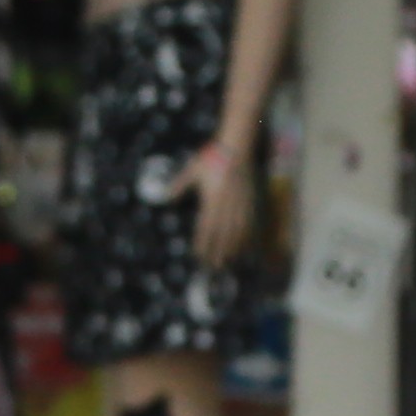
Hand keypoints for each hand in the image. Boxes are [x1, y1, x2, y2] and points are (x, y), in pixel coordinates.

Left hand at [190, 139, 254, 272]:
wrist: (236, 148)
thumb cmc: (212, 157)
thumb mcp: (193, 170)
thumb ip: (179, 184)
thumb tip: (165, 197)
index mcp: (211, 198)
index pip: (205, 227)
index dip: (202, 243)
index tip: (199, 256)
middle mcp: (225, 204)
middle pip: (221, 234)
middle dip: (218, 252)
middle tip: (214, 268)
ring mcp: (239, 204)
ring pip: (237, 232)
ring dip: (233, 249)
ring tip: (229, 263)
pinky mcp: (250, 201)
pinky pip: (250, 224)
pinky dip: (248, 238)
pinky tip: (246, 248)